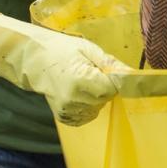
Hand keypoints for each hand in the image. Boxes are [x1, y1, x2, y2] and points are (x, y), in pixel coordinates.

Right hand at [0, 12, 126, 125]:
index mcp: (80, 80)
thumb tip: (132, 74)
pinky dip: (88, 105)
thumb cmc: (62, 50)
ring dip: (96, 97)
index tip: (107, 71)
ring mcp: (67, 110)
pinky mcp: (64, 117)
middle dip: (105, 87)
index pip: (112, 88)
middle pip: (106, 98)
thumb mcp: (88, 50)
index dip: (113, 79)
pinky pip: (87, 115)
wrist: (34, 60)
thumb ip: (110, 64)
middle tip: (91, 73)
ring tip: (81, 82)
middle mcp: (73, 99)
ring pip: (98, 108)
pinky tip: (77, 93)